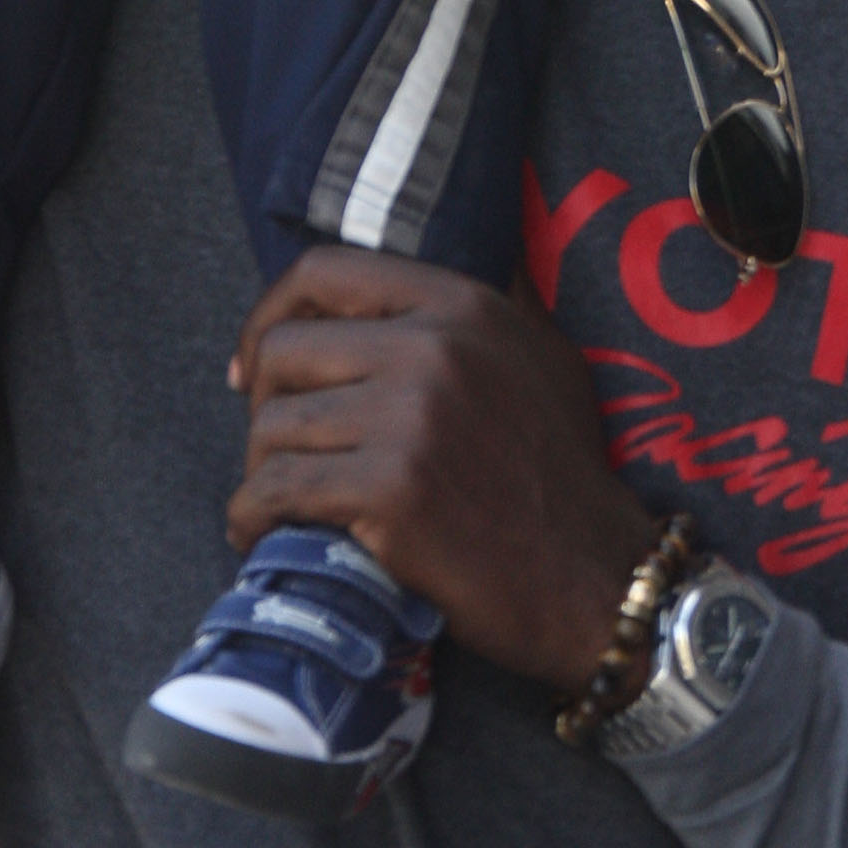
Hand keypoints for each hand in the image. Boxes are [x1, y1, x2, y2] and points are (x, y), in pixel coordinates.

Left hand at [227, 249, 655, 695]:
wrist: (596, 578)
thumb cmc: (562, 473)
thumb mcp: (539, 354)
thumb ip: (482, 303)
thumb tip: (421, 269)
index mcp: (459, 303)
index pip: (323, 273)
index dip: (271, 314)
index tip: (254, 364)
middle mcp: (431, 346)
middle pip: (284, 351)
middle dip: (262, 405)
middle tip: (275, 450)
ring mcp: (409, 418)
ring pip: (274, 425)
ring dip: (260, 470)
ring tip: (275, 501)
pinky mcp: (391, 491)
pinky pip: (278, 491)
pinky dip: (251, 517)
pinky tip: (260, 534)